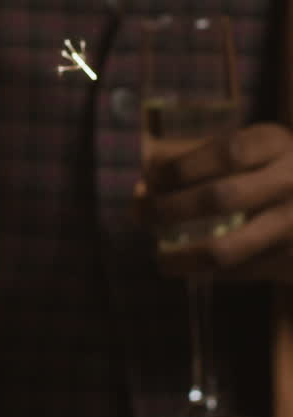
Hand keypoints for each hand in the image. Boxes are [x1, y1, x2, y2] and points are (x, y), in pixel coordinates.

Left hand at [144, 122, 292, 284]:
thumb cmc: (280, 170)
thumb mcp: (258, 148)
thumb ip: (208, 156)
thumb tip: (148, 172)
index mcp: (276, 144)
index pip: (228, 152)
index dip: (184, 166)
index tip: (152, 177)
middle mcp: (291, 182)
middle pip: (219, 198)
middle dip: (169, 208)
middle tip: (138, 214)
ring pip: (226, 249)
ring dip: (183, 256)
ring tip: (160, 259)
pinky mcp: (292, 261)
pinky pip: (240, 272)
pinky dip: (210, 272)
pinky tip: (193, 266)